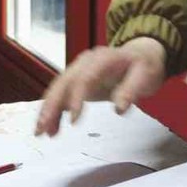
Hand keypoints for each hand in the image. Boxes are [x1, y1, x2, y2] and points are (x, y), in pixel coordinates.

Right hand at [34, 37, 167, 136]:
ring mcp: (79, 70)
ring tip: (41, 132)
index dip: (77, 99)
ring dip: (48, 110)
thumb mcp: (145, 77)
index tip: (74, 121)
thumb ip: (131, 91)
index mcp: (102, 59)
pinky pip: (61, 95)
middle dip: (51, 106)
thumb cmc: (144, 66)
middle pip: (63, 83)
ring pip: (58, 89)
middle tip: (43, 128)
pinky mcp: (77, 81)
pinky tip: (51, 128)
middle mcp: (86, 62)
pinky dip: (54, 111)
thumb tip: (119, 109)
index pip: (84, 78)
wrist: (141, 54)